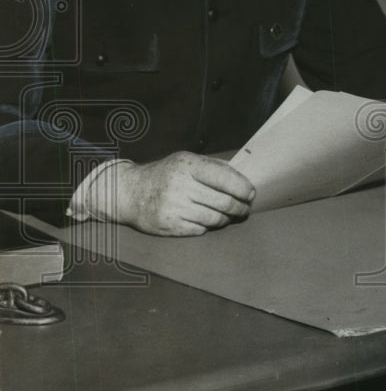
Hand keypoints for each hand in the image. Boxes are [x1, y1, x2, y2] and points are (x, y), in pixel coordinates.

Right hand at [100, 152, 254, 235]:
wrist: (130, 192)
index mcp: (187, 165)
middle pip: (224, 202)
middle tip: (245, 209)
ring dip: (227, 218)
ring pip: (215, 218)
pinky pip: (201, 229)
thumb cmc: (165, 175)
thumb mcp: (186, 161)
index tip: (251, 194)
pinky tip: (208, 220)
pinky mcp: (169, 225)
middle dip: (240, 207)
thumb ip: (214, 167)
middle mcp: (180, 186)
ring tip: (228, 215)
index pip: (225, 179)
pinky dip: (209, 226)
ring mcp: (174, 207)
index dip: (243, 189)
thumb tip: (244, 177)